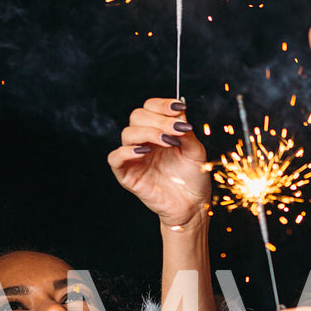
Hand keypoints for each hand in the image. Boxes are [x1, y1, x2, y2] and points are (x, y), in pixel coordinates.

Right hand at [109, 98, 208, 228]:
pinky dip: (126, 151)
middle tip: (177, 130)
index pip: (150, 108)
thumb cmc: (193, 178)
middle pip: (137, 116)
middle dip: (159, 119)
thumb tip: (178, 111)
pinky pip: (115, 158)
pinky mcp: (127, 174)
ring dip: (149, 133)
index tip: (179, 108)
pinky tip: (145, 152)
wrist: (193, 206)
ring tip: (169, 142)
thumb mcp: (195, 150)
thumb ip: (186, 131)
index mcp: (158, 131)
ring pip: (128, 133)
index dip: (161, 104)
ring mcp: (134, 157)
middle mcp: (144, 141)